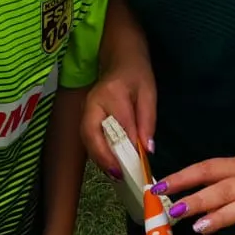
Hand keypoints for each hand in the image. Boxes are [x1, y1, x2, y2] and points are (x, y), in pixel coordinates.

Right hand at [81, 51, 157, 176]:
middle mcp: (92, 104)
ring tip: (115, 174)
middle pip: (92, 135)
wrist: (120, 60)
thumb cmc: (136, 75)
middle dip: (104, 157)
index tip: (136, 162)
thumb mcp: (149, 94)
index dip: (127, 144)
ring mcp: (85, 112)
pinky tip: (111, 164)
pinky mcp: (85, 119)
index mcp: (111, 94)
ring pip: (87, 140)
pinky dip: (98, 154)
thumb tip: (147, 150)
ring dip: (100, 159)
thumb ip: (148, 121)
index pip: (118, 123)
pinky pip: (89, 140)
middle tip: (118, 174)